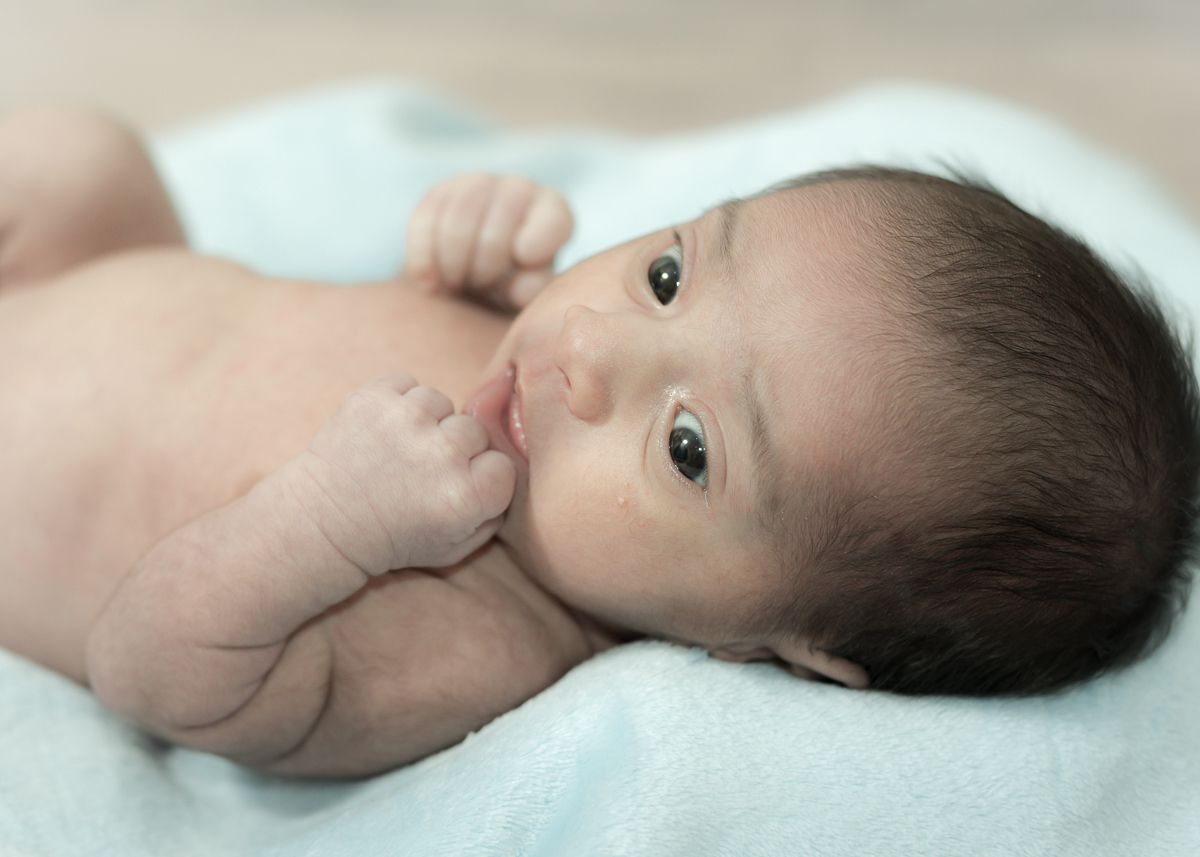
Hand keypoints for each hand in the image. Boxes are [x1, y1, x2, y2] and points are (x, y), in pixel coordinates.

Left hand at [291, 374, 515, 574]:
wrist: (323, 523)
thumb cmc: (392, 539)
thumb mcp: (455, 549)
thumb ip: (495, 515)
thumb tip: (515, 472)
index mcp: (465, 496)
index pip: (503, 465)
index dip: (481, 478)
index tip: (452, 492)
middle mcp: (440, 455)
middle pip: (475, 430)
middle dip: (455, 449)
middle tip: (422, 473)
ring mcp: (405, 420)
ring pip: (441, 402)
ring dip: (426, 422)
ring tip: (399, 452)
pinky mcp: (373, 396)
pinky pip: (406, 383)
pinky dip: (397, 402)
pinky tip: (381, 434)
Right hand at [405, 173, 572, 311]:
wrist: (474, 283)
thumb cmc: (514, 287)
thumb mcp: (530, 294)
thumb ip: (532, 290)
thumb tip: (520, 288)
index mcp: (553, 211)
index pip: (553, 219)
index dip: (535, 245)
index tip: (520, 265)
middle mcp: (519, 189)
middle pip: (499, 221)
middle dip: (485, 266)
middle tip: (480, 287)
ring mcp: (478, 184)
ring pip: (458, 216)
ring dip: (453, 262)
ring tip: (456, 285)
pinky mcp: (439, 193)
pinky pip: (424, 221)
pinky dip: (424, 259)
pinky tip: (429, 284)